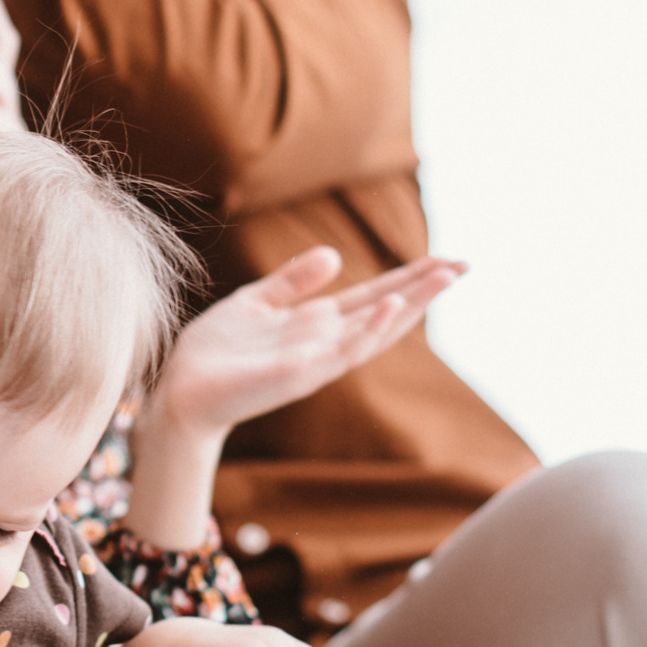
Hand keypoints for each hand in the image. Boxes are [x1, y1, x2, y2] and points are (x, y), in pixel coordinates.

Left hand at [147, 248, 463, 440]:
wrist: (182, 392)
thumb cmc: (215, 352)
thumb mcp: (256, 303)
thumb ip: (293, 281)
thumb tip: (336, 255)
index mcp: (316, 325)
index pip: (373, 297)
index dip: (408, 278)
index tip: (445, 260)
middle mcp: (325, 343)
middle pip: (386, 313)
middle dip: (424, 291)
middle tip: (464, 266)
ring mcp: (317, 361)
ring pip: (375, 332)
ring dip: (408, 306)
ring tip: (440, 278)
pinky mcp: (300, 374)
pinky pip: (343, 351)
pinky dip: (371, 329)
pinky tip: (391, 307)